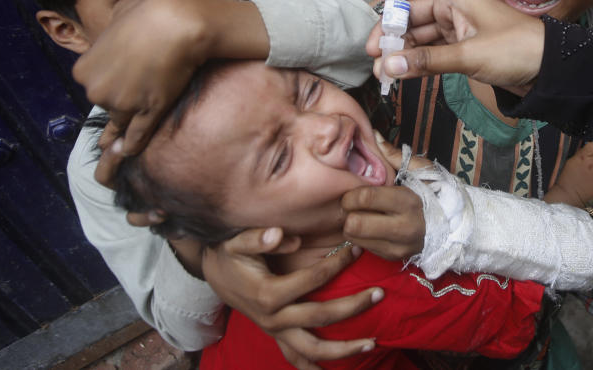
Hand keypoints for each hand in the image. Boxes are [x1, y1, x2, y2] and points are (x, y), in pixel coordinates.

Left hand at [73, 0, 267, 185]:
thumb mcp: (117, 15)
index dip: (111, 81)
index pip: (95, 84)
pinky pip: (137, 135)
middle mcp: (97, 91)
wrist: (176, 23)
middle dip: (121, 99)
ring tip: (126, 135)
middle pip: (107, 103)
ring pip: (123, 120)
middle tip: (140, 87)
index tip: (125, 76)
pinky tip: (130, 152)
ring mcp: (123, 105)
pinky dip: (133, 145)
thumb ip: (112, 30)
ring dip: (129, 123)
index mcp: (83, 70)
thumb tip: (119, 26)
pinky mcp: (148, 112)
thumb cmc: (148, 13)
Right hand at [202, 227, 380, 368]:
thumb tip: (283, 236)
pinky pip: (296, 358)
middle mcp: (274, 318)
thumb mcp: (237, 242)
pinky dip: (314, 367)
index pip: (314, 279)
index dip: (337, 264)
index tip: (356, 250)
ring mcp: (275, 331)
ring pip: (313, 349)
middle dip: (353, 306)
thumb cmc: (230, 255)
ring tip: (372, 344)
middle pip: (321, 317)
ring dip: (344, 349)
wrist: (213, 273)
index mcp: (269, 293)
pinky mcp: (275, 336)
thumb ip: (258, 238)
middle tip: (380, 294)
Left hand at [341, 133, 425, 259]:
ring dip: (352, 226)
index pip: (365, 199)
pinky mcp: (393, 257)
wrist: (455, 226)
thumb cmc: (435, 193)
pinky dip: (361, 237)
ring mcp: (398, 246)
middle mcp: (403, 228)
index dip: (351, 194)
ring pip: (354, 238)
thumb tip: (373, 135)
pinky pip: (363, 248)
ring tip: (361, 215)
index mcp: (408, 202)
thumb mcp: (420, 171)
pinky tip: (371, 227)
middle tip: (353, 205)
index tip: (352, 191)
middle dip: (348, 212)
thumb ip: (394, 155)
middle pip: (354, 224)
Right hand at [365, 0, 544, 94]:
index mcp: (454, 0)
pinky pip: (436, 54)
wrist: (551, 69)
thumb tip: (388, 66)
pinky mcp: (466, 50)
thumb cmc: (516, 50)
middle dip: (393, 46)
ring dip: (405, 57)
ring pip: (423, 42)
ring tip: (386, 76)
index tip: (371, 48)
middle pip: (413, 26)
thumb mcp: (468, 55)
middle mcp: (454, 12)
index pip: (409, 9)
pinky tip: (406, 74)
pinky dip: (421, 64)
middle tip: (376, 68)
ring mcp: (460, 31)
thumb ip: (426, 61)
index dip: (387, 28)